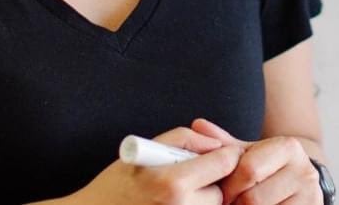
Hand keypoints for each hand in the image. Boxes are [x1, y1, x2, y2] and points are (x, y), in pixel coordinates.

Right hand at [67, 126, 240, 204]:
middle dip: (209, 182)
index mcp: (172, 184)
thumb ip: (185, 139)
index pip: (224, 164)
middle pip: (220, 192)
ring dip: (200, 200)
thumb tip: (215, 144)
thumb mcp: (144, 150)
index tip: (218, 153)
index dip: (224, 155)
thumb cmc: (114, 186)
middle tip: (183, 178)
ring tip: (171, 196)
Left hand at [190, 118, 322, 204]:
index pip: (248, 168)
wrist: (299, 188)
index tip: (221, 192)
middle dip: (235, 204)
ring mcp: (310, 195)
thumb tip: (198, 125)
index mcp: (288, 147)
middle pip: (253, 197)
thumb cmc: (267, 171)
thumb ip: (226, 144)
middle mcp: (305, 170)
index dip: (228, 185)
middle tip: (228, 204)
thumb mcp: (249, 155)